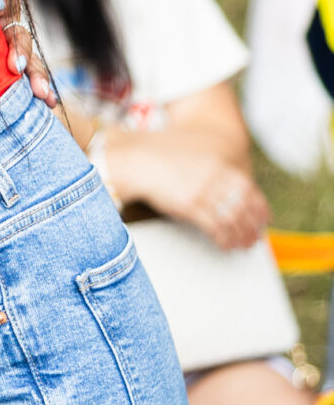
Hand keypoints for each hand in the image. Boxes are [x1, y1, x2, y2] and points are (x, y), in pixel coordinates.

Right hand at [116, 133, 269, 250]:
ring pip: (232, 219)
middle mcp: (215, 177)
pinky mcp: (190, 205)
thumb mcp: (197, 159)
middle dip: (252, 226)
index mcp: (219, 165)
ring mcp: (203, 191)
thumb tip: (230, 192)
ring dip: (241, 236)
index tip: (264, 219)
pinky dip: (223, 239)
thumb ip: (215, 172)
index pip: (249, 189)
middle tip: (255, 238)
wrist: (141, 161)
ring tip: (243, 246)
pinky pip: (214, 227)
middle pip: (243, 206)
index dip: (260, 207)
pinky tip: (225, 245)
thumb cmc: (165, 160)